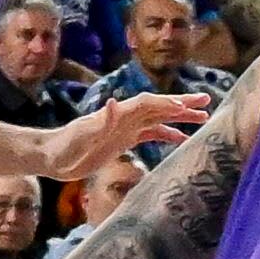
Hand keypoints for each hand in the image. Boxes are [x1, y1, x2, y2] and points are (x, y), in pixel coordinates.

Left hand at [35, 90, 211, 178]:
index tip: (187, 107)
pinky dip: (167, 134)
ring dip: (180, 118)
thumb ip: (101, 121)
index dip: (167, 104)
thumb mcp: (82, 135)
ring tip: (203, 119)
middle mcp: (125, 117)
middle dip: (182, 104)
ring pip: (159, 119)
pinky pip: (151, 134)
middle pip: (158, 106)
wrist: (52, 156)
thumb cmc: (65, 147)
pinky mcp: (124, 140)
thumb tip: (114, 103)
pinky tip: (181, 140)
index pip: (148, 104)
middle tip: (207, 102)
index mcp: (118, 114)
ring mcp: (126, 128)